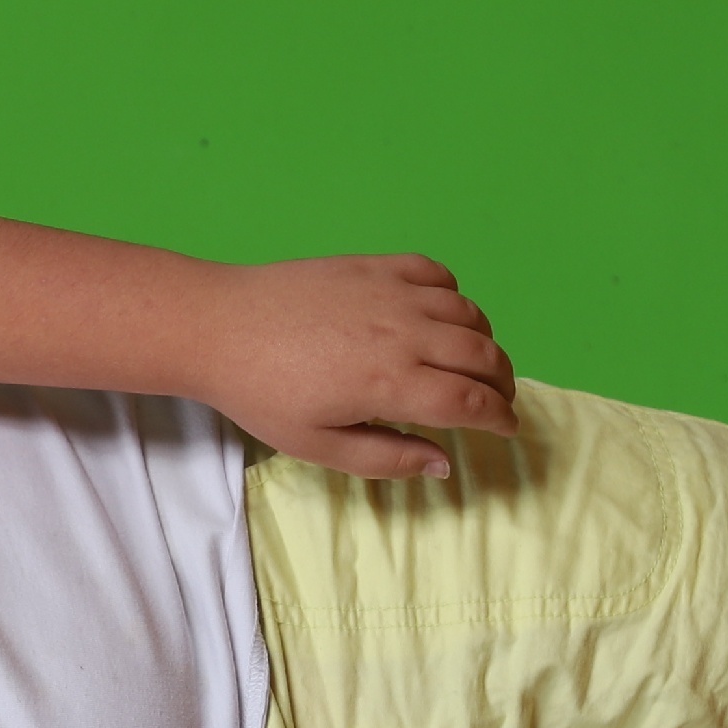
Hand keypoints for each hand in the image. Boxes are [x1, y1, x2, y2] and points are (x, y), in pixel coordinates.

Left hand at [198, 254, 519, 478]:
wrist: (219, 327)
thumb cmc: (263, 395)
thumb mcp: (319, 447)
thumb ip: (388, 458)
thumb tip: (443, 463)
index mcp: (391, 383)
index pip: (471, 401)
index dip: (500, 418)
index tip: (508, 428)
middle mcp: (403, 332)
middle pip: (483, 355)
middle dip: (503, 382)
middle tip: (499, 400)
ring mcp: (391, 292)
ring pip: (468, 312)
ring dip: (483, 340)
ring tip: (475, 362)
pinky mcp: (373, 264)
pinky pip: (436, 272)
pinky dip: (453, 293)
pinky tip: (441, 313)